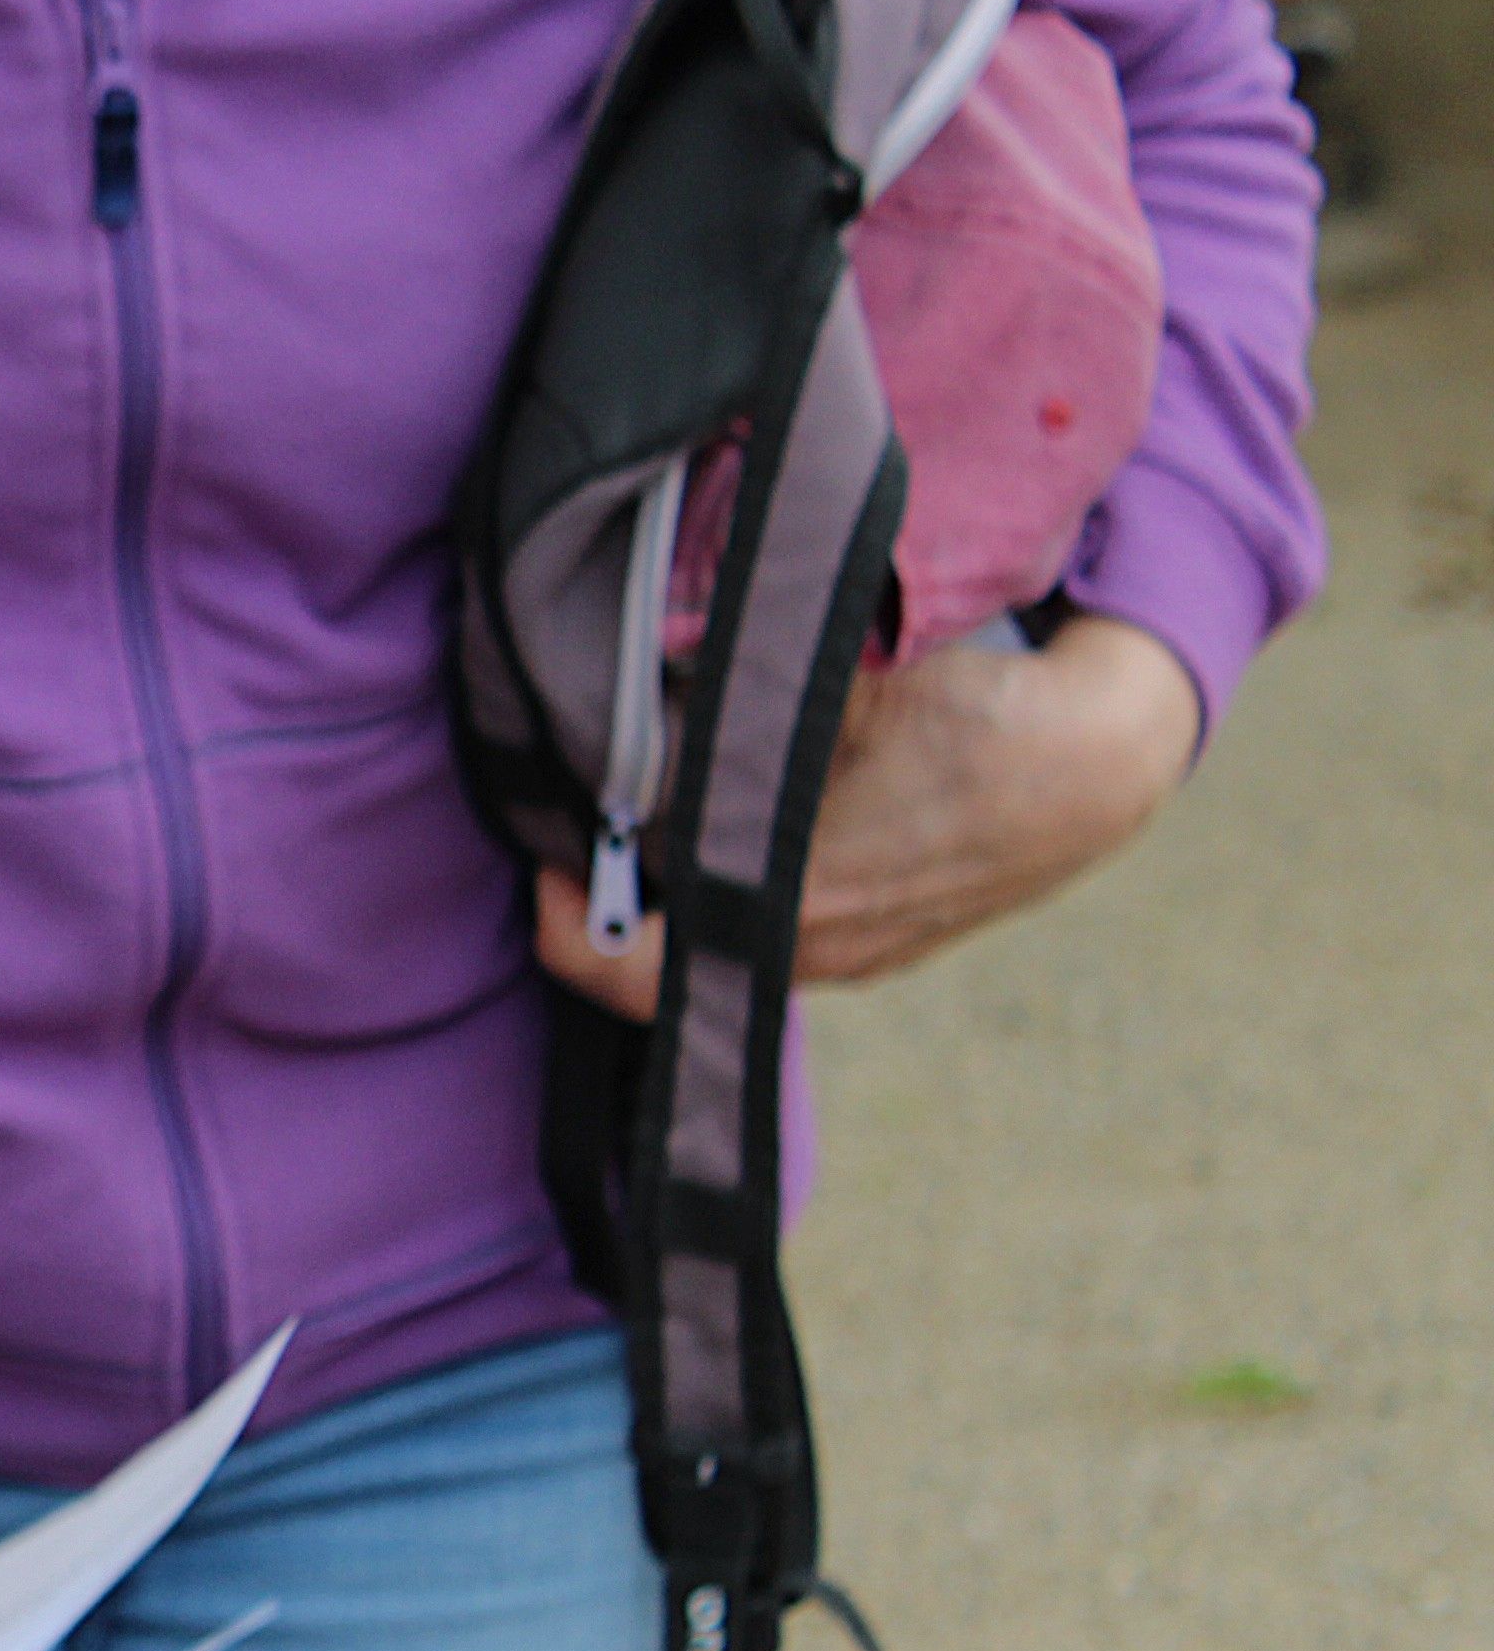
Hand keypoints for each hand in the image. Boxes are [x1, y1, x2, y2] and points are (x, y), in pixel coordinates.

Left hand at [537, 613, 1201, 1019]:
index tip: (550, 849)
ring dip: (671, 894)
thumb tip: (636, 682)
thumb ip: (731, 701)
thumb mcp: (836, 691)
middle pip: (659, 962)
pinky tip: (721, 824)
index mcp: (792, 908)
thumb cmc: (974, 716)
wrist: (1100, 759)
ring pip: (717, 946)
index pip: (625, 968)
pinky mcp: (880, 942)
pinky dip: (727, 892)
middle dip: (613, 896)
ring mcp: (851, 956)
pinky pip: (770, 934)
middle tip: (583, 825)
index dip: (567, 918)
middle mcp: (814, 952)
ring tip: (644, 816)